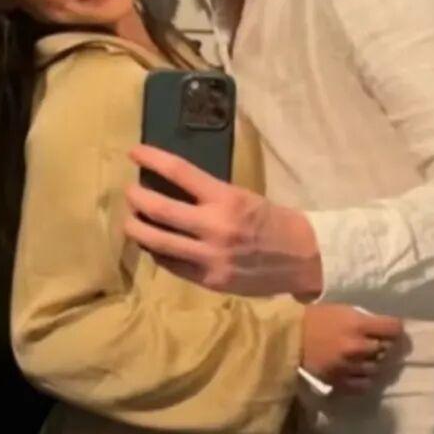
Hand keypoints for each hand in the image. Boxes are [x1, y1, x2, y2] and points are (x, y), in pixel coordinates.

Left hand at [125, 146, 323, 297]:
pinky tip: (153, 246)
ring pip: (158, 242)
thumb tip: (170, 189)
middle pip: (159, 209)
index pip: (179, 172)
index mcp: (226, 198)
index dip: (152, 160)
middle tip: (129, 193)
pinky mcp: (210, 280)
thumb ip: (209, 196)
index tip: (134, 153)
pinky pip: (172, 265)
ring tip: (130, 222)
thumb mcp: (243, 197)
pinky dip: (158, 253)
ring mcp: (210, 256)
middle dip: (136, 198)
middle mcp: (215, 226)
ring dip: (137, 229)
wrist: (304, 258)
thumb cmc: (272, 221)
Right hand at [302, 305, 403, 394]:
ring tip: (360, 358)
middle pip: (386, 349)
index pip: (393, 328)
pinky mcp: (341, 383)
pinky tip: (355, 371)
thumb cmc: (314, 319)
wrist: (288, 338)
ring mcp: (350, 367)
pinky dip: (363, 378)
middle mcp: (358, 347)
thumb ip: (363, 320)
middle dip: (380, 345)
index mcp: (358, 325)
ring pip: (376, 368)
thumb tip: (382, 329)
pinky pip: (364, 385)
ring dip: (371, 362)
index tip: (390, 329)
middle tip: (370, 343)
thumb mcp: (342, 310)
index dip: (394, 328)